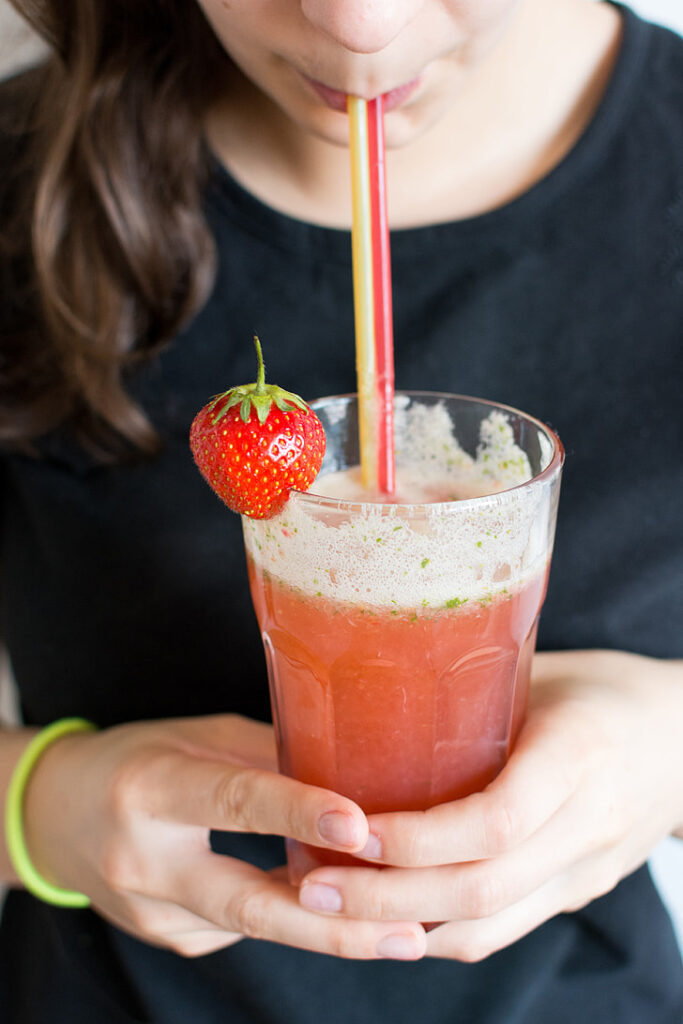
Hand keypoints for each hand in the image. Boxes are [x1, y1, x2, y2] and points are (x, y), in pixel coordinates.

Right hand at [21, 714, 425, 958]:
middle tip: (407, 931)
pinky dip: (297, 919)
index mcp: (150, 789)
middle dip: (335, 925)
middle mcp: (145, 861)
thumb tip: (355, 764)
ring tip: (405, 931)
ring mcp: (154, 914)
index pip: (233, 801)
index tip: (358, 825)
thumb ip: (269, 756)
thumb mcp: (199, 737)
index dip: (297, 813)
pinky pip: (246, 929)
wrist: (57, 817)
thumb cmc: (138, 759)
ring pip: (257, 925)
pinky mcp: (171, 939)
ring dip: (331, 927)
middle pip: (249, 905)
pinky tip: (344, 912)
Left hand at [298, 650, 682, 960]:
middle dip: (387, 897)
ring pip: (491, 925)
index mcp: (579, 755)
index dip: (417, 839)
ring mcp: (586, 868)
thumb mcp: (544, 671)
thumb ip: (475, 690)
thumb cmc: (605, 689)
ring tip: (330, 907)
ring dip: (403, 926)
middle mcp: (588, 823)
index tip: (348, 830)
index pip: (495, 821)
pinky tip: (386, 913)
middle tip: (311, 886)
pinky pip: (505, 927)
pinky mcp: (577, 891)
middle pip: (483, 888)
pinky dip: (441, 928)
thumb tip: (374, 691)